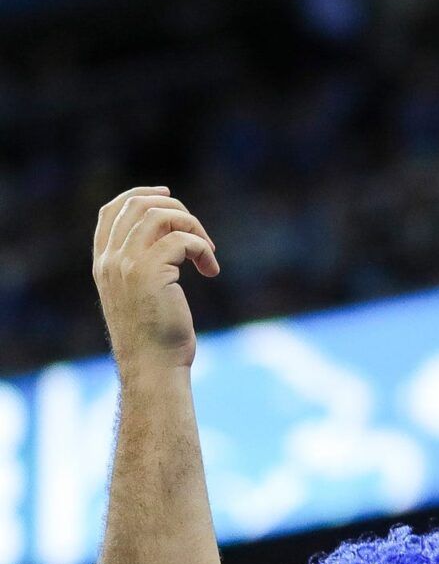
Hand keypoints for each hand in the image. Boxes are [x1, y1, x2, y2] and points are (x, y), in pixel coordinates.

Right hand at [92, 186, 220, 372]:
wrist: (153, 367)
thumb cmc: (156, 340)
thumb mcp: (142, 298)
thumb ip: (143, 268)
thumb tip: (172, 244)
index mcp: (103, 263)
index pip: (111, 211)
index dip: (140, 196)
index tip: (169, 197)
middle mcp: (110, 259)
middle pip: (137, 205)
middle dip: (175, 209)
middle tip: (200, 234)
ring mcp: (126, 264)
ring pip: (159, 216)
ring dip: (192, 226)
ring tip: (208, 252)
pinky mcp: (149, 272)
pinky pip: (181, 240)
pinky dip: (202, 248)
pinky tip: (211, 269)